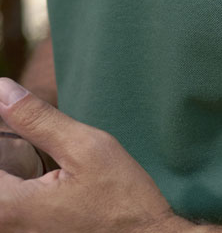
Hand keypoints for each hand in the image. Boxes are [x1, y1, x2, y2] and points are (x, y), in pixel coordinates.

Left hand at [0, 78, 186, 232]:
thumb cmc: (120, 199)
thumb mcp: (85, 148)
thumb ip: (37, 120)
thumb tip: (3, 91)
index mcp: (8, 207)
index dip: (3, 131)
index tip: (10, 107)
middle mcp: (5, 228)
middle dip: (10, 147)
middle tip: (23, 122)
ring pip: (3, 188)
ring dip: (14, 164)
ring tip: (30, 143)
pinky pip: (10, 206)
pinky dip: (18, 183)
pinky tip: (42, 175)